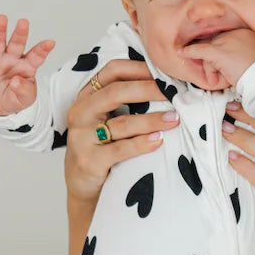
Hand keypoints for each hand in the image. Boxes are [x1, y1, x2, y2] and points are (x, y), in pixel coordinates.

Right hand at [0, 15, 55, 114]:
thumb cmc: (14, 98)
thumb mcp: (24, 99)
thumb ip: (24, 91)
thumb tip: (16, 82)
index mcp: (26, 66)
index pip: (36, 56)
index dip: (43, 49)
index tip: (51, 43)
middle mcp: (11, 59)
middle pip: (16, 44)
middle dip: (20, 33)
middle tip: (24, 22)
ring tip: (2, 19)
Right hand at [64, 58, 179, 203]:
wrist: (82, 186)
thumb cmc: (101, 148)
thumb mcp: (106, 120)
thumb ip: (125, 102)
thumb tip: (166, 85)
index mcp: (87, 97)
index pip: (112, 71)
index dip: (139, 68)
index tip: (164, 72)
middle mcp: (80, 113)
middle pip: (116, 92)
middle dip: (149, 90)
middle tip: (174, 92)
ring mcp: (81, 137)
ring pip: (121, 123)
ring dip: (152, 120)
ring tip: (174, 119)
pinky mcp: (89, 161)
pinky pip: (120, 149)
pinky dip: (142, 144)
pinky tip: (159, 141)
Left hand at [183, 27, 254, 91]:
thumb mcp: (250, 60)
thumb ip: (237, 54)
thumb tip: (223, 58)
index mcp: (246, 33)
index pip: (223, 38)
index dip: (216, 50)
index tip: (214, 60)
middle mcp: (236, 33)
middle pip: (214, 43)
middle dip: (211, 60)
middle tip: (215, 74)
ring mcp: (227, 42)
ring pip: (208, 50)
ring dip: (210, 68)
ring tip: (221, 79)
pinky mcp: (219, 52)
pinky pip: (200, 51)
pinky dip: (189, 52)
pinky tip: (182, 52)